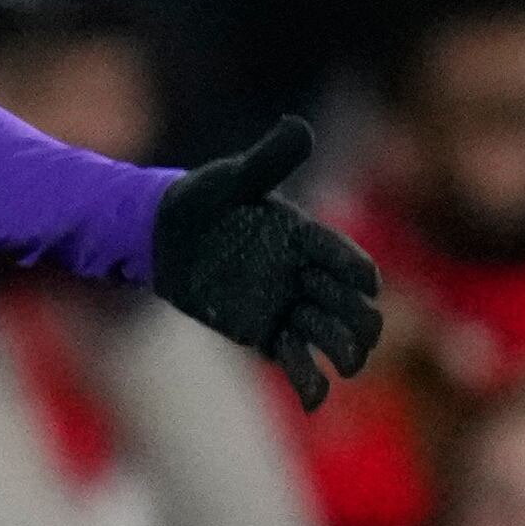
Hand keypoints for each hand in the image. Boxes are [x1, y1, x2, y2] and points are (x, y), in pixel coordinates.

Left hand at [150, 118, 382, 409]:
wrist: (160, 235)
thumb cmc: (200, 200)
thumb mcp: (232, 179)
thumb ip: (268, 161)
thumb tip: (298, 125)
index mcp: (306, 238)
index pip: (344, 258)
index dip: (357, 271)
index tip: (364, 284)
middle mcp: (305, 275)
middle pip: (350, 306)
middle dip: (362, 323)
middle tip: (358, 337)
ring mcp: (287, 306)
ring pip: (330, 336)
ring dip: (344, 353)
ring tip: (342, 366)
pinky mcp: (264, 332)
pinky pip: (296, 361)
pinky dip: (309, 383)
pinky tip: (313, 400)